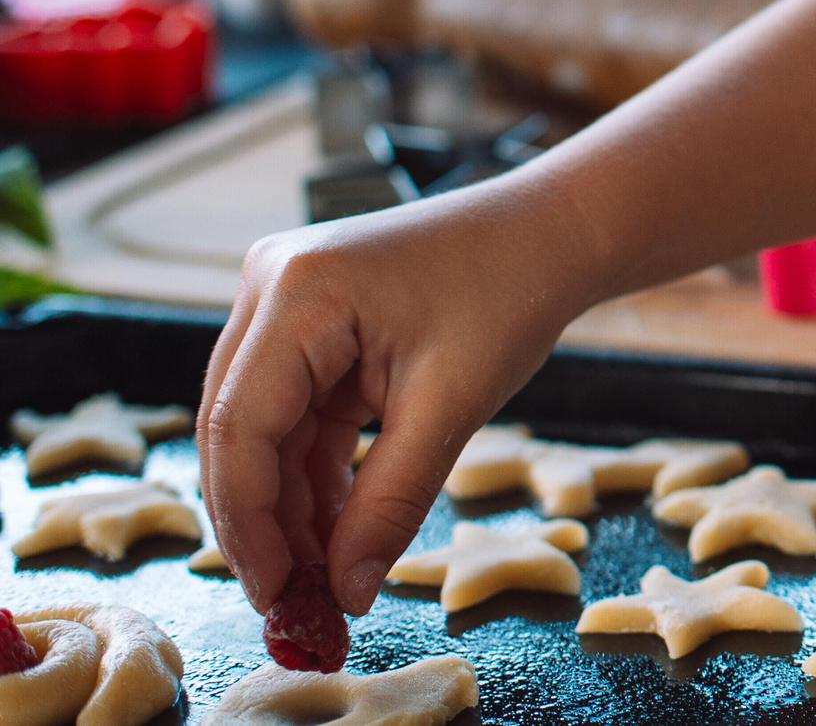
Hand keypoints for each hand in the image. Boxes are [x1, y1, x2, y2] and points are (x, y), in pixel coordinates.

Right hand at [196, 181, 594, 617]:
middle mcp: (271, 288)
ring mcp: (286, 304)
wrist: (553, 232)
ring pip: (266, 432)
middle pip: (239, 431)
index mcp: (297, 293)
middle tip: (296, 606)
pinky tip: (340, 535)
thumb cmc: (512, 292)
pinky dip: (317, 475)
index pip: (239, 427)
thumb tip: (346, 593)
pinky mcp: (310, 324)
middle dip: (267, 524)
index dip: (249, 522)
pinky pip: (298, 414)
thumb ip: (391, 502)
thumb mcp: (452, 405)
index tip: (275, 595)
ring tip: (326, 583)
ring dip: (293, 508)